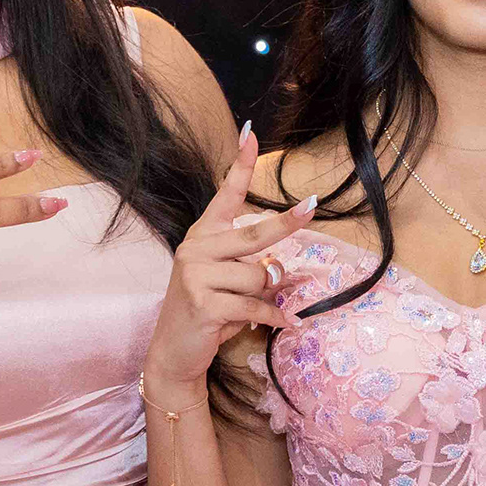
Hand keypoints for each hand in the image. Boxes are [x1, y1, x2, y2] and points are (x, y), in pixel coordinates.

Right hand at [149, 125, 309, 399]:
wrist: (174, 350)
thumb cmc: (205, 311)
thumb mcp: (222, 280)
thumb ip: (247, 264)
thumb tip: (282, 266)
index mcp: (202, 236)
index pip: (224, 196)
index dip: (239, 166)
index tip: (251, 135)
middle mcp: (196, 249)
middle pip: (254, 234)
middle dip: (286, 222)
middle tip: (311, 206)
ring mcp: (197, 276)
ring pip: (259, 277)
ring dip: (267, 295)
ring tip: (251, 307)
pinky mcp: (205, 304)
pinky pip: (256, 306)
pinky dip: (273, 317)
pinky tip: (280, 322)